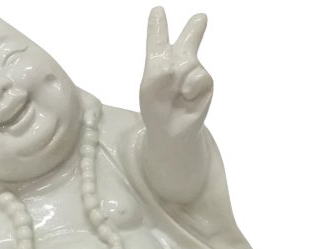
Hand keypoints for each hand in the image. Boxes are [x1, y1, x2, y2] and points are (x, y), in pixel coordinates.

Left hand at [140, 6, 212, 139]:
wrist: (169, 131)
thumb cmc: (156, 109)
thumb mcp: (149, 87)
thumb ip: (160, 71)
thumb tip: (179, 66)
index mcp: (159, 62)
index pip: (158, 41)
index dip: (158, 27)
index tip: (157, 11)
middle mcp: (178, 63)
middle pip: (187, 40)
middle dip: (194, 29)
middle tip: (201, 18)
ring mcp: (193, 71)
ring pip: (188, 62)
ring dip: (179, 78)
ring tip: (176, 95)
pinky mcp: (205, 82)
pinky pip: (198, 76)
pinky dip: (189, 87)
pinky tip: (186, 98)